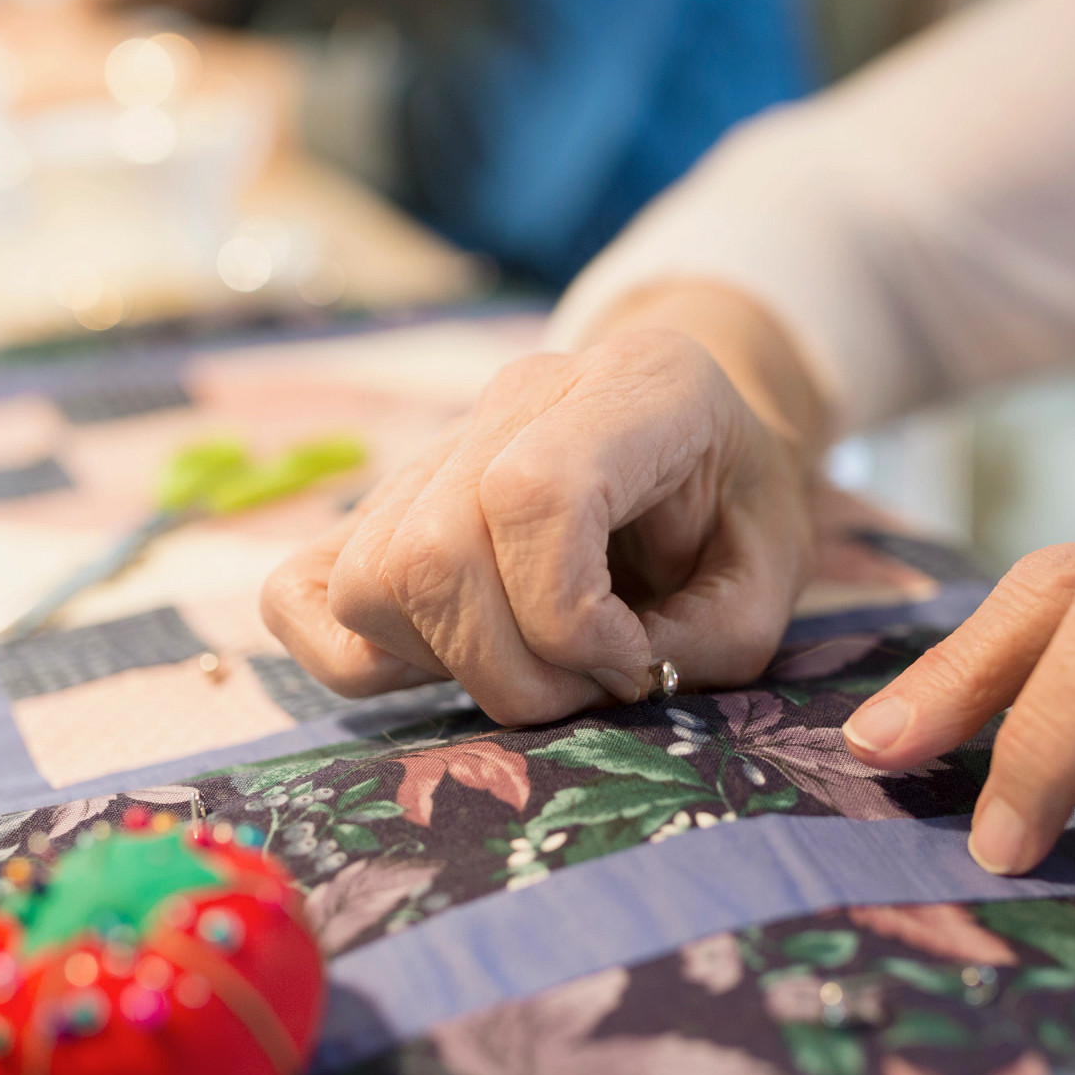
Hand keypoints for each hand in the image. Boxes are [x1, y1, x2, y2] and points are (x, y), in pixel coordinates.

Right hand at [261, 328, 815, 724]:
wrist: (700, 441)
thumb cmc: (735, 509)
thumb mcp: (773, 574)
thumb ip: (707, 637)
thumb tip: (599, 677)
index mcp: (630, 387)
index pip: (532, 494)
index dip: (567, 615)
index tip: (628, 662)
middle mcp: (516, 398)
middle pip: (432, 553)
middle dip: (510, 669)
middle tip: (589, 686)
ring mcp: (434, 448)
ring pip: (369, 582)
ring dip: (452, 666)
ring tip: (537, 668)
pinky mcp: (378, 506)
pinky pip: (301, 597)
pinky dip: (360, 657)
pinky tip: (452, 658)